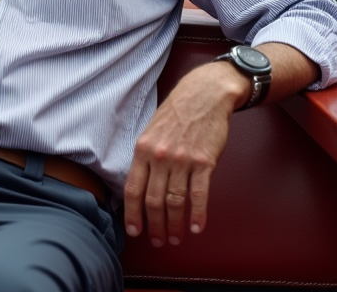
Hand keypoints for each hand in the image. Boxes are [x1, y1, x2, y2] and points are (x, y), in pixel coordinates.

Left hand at [123, 62, 246, 246]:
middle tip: (158, 241)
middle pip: (153, 200)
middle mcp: (160, 157)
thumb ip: (145, 157)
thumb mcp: (150, 131)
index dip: (132, 214)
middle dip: (154, 225)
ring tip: (174, 238)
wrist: (203, 95)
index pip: (132, 189)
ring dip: (174, 225)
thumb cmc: (175, 114)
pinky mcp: (204, 162)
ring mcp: (182, 160)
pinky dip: (197, 215)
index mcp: (142, 150)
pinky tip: (196, 228)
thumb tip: (138, 185)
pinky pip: (199, 194)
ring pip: (175, 201)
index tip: (135, 231)